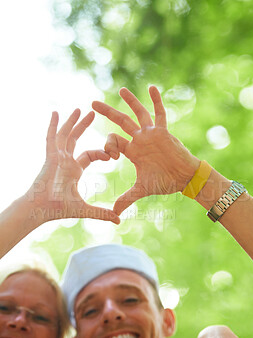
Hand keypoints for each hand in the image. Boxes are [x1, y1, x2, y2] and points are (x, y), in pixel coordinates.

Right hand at [26, 109, 119, 223]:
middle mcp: (65, 161)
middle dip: (83, 126)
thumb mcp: (85, 209)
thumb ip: (102, 213)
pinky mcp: (50, 157)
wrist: (42, 209)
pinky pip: (51, 138)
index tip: (111, 156)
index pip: (89, 155)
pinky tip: (55, 113)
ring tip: (80, 109)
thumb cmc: (59, 209)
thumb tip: (118, 220)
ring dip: (72, 122)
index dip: (101, 153)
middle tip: (93, 113)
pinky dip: (53, 125)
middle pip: (75, 139)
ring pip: (65, 135)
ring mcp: (57, 157)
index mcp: (74, 170)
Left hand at [92, 86, 198, 214]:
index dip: (107, 146)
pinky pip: (160, 113)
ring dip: (130, 101)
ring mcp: (151, 134)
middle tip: (92, 103)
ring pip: (138, 113)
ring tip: (120, 89)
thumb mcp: (142, 189)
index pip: (113, 141)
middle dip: (106, 113)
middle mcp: (140, 140)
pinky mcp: (163, 132)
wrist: (184, 179)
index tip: (109, 157)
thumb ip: (127, 198)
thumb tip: (114, 212)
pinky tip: (152, 88)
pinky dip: (157, 101)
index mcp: (132, 151)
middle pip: (120, 122)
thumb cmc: (165, 182)